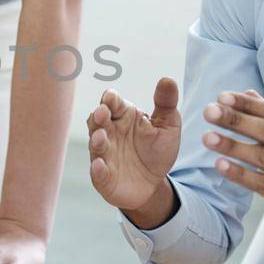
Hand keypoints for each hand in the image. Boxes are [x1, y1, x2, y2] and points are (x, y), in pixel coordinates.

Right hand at [86, 79, 182, 225]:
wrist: (155, 183)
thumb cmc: (157, 150)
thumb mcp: (168, 125)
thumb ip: (166, 103)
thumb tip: (168, 79)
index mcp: (123, 117)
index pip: (112, 103)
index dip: (110, 99)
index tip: (111, 97)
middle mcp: (109, 133)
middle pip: (98, 120)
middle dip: (98, 116)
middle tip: (103, 112)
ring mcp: (104, 155)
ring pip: (95, 145)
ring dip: (96, 140)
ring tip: (101, 137)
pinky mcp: (103, 177)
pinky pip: (98, 172)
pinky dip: (97, 169)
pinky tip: (101, 165)